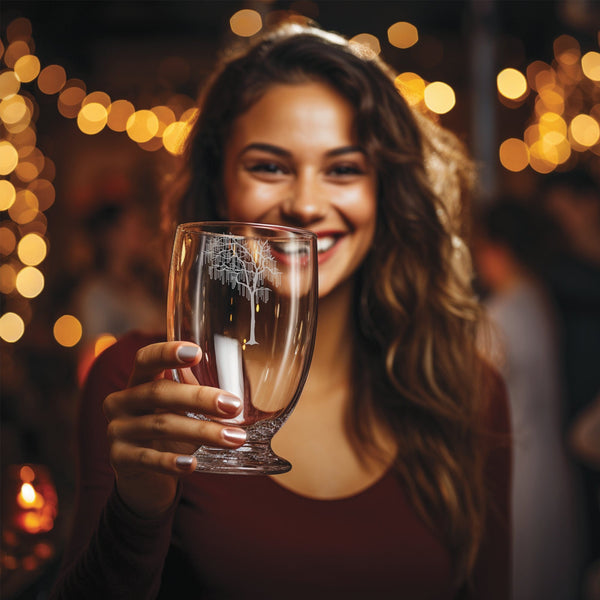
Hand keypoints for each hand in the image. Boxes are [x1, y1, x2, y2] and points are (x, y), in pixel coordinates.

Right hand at [103, 341, 245, 517]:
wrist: (142, 476)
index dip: (167, 353)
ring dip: (201, 432)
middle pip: (159, 392)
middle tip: (234, 405)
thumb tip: (237, 394)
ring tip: (234, 438)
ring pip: (161, 425)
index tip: (196, 353)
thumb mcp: (179, 410)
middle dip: (199, 398)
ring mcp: (117, 430)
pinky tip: (192, 464)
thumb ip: (196, 395)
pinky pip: (147, 459)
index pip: (146, 359)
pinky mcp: (118, 459)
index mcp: (138, 380)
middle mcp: (121, 401)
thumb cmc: (168, 433)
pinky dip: (171, 462)